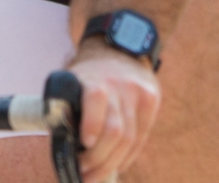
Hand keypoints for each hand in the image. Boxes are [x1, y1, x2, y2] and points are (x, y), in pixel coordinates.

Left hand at [69, 42, 161, 182]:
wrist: (118, 49)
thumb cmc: (88, 76)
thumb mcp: (74, 82)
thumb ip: (71, 110)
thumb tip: (66, 151)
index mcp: (93, 78)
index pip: (95, 99)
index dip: (91, 124)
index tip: (83, 144)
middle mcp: (118, 84)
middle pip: (114, 131)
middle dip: (98, 160)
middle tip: (84, 175)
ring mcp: (138, 92)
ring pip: (129, 139)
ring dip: (111, 163)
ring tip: (96, 176)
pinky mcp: (151, 99)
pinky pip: (140, 137)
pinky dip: (127, 156)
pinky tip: (116, 165)